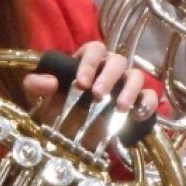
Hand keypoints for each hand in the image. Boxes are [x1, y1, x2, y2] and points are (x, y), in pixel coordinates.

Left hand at [22, 41, 157, 121]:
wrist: (73, 136)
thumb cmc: (59, 108)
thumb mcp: (41, 98)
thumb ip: (35, 86)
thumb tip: (48, 82)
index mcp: (88, 61)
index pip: (94, 49)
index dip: (89, 63)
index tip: (81, 83)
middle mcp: (110, 69)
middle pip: (117, 60)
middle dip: (108, 77)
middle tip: (97, 95)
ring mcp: (126, 85)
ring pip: (136, 75)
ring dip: (130, 90)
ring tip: (120, 108)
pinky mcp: (139, 102)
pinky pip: (150, 96)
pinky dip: (147, 103)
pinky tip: (137, 115)